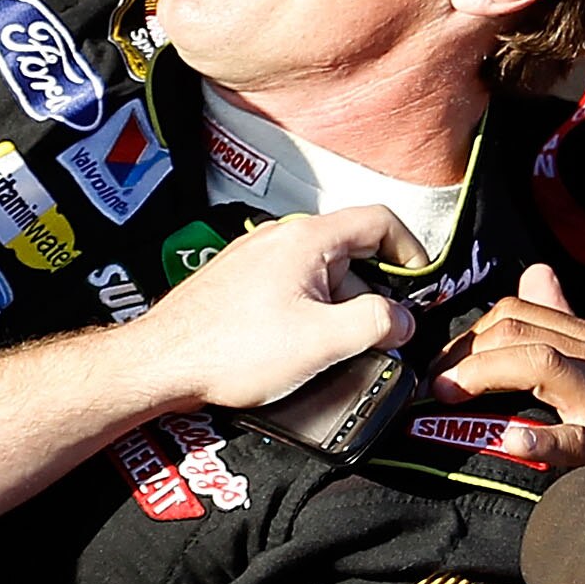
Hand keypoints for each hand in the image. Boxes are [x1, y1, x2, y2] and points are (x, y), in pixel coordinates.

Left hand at [132, 206, 424, 410]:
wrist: (162, 363)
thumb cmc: (233, 348)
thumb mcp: (323, 342)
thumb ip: (376, 324)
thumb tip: (403, 320)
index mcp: (307, 239)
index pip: (378, 221)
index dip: (411, 250)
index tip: (422, 285)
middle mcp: (282, 238)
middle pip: (351, 254)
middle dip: (372, 296)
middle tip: (380, 339)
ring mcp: (257, 258)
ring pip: (321, 276)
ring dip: (338, 312)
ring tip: (333, 355)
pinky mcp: (240, 282)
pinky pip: (293, 289)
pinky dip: (310, 315)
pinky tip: (299, 352)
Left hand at [427, 263, 584, 475]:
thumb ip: (572, 322)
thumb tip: (535, 274)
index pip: (524, 311)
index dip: (473, 331)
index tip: (446, 362)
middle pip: (523, 329)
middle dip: (466, 351)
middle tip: (432, 383)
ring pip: (542, 364)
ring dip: (484, 374)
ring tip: (447, 394)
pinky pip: (577, 441)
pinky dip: (539, 439)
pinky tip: (507, 440)